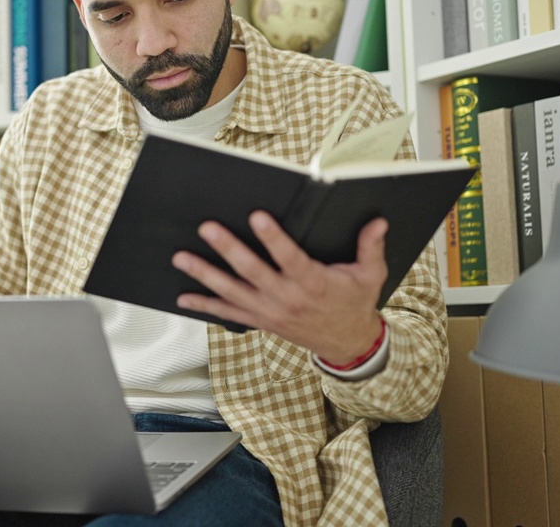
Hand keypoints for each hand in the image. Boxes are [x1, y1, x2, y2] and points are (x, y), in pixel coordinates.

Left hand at [172, 211, 387, 364]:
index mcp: (314, 282)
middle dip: (228, 249)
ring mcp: (270, 312)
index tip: (256, 216)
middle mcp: (288, 298)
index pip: (290, 257)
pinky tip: (183, 297)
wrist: (348, 343)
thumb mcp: (371, 275)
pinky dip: (205, 306)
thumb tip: (378, 221)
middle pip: (252, 271)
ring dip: (205, 274)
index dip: (273, 238)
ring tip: (182, 257)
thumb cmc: (356, 303)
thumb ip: (370, 247)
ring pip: (232, 292)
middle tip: (208, 228)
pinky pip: (228, 314)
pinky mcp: (261, 321)